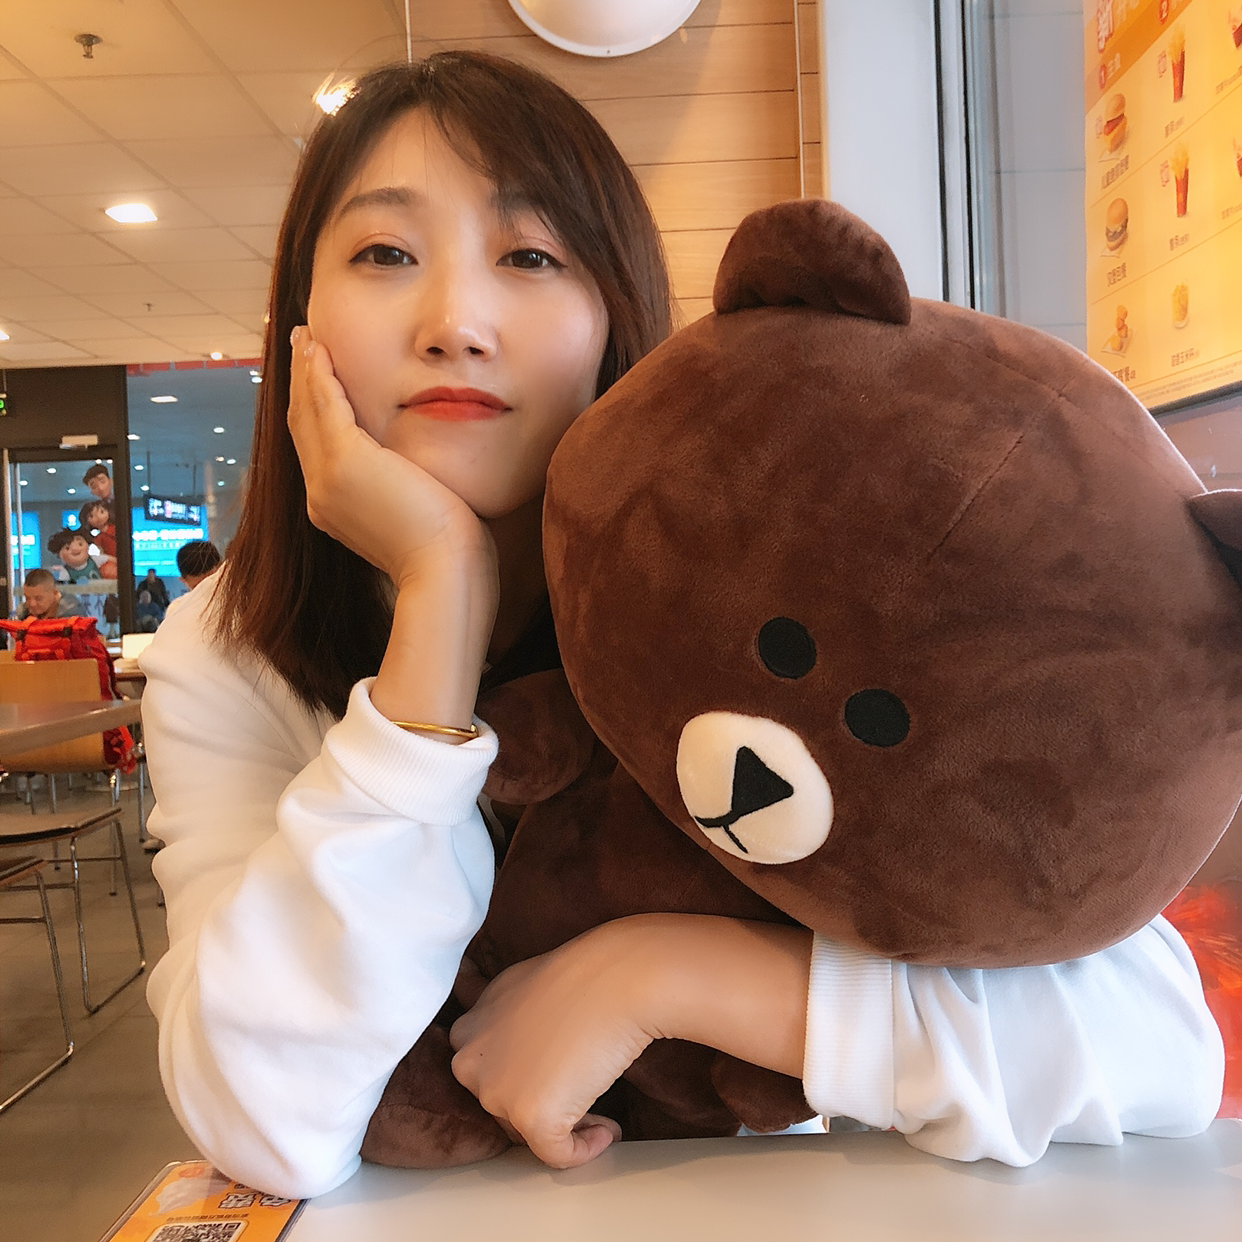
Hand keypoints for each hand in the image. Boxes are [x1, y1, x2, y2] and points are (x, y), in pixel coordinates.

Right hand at [289, 325, 497, 730]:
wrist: (446, 576)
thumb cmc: (451, 558)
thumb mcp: (423, 519)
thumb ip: (413, 495)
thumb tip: (430, 483)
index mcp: (336, 510)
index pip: (318, 450)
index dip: (315, 412)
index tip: (319, 380)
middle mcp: (321, 495)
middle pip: (302, 426)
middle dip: (303, 384)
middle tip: (304, 346)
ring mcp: (327, 480)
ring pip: (307, 411)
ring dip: (307, 370)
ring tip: (308, 338)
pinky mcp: (346, 462)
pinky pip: (325, 404)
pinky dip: (319, 374)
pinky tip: (319, 349)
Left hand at [448, 915, 812, 1167]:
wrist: (642, 968)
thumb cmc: (623, 960)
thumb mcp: (568, 966)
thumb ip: (546, 989)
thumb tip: (560, 1013)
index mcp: (490, 997)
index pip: (473, 1049)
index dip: (514, 1065)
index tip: (560, 1068)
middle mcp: (477, 1036)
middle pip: (489, 1090)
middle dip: (531, 1095)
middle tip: (583, 1089)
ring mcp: (495, 1076)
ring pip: (520, 1124)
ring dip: (559, 1121)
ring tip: (600, 1099)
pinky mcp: (526, 1109)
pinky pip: (552, 1153)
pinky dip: (582, 1149)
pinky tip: (611, 1125)